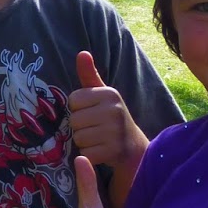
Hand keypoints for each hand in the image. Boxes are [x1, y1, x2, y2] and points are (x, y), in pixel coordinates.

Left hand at [68, 51, 146, 174]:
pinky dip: (89, 154)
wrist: (134, 147)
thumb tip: (82, 53)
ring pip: (78, 137)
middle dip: (80, 127)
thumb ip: (89, 75)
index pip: (73, 100)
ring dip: (84, 142)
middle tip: (96, 128)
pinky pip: (85, 153)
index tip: (92, 112)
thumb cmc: (112, 117)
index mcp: (110, 93)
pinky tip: (101, 151)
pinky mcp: (113, 151)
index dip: (78, 108)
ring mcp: (115, 131)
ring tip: (99, 139)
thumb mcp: (102, 94)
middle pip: (74, 120)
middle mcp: (114, 110)